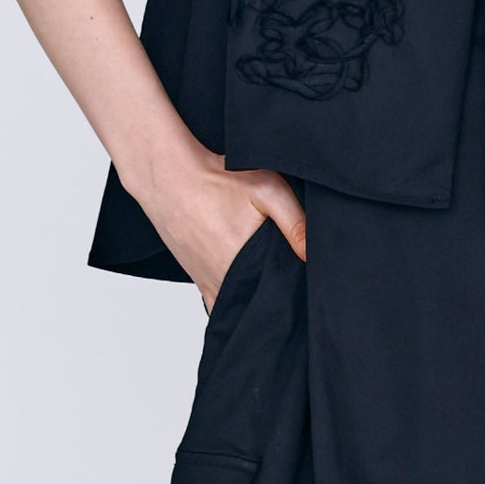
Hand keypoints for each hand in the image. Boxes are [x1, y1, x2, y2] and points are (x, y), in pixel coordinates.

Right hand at [140, 149, 308, 311]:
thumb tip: (313, 255)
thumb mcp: (266, 190)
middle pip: (259, 303)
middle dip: (277, 296)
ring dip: (255, 299)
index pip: (278, 296)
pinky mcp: (198, 280)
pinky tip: (247, 286)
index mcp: (244, 267)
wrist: (171, 178)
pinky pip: (219, 303)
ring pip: (240, 305)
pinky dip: (235, 299)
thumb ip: (293, 222)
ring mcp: (208, 285)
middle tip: (290, 279)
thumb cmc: (218, 181)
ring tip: (269, 279)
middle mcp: (224, 283)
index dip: (294, 293)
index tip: (304, 284)